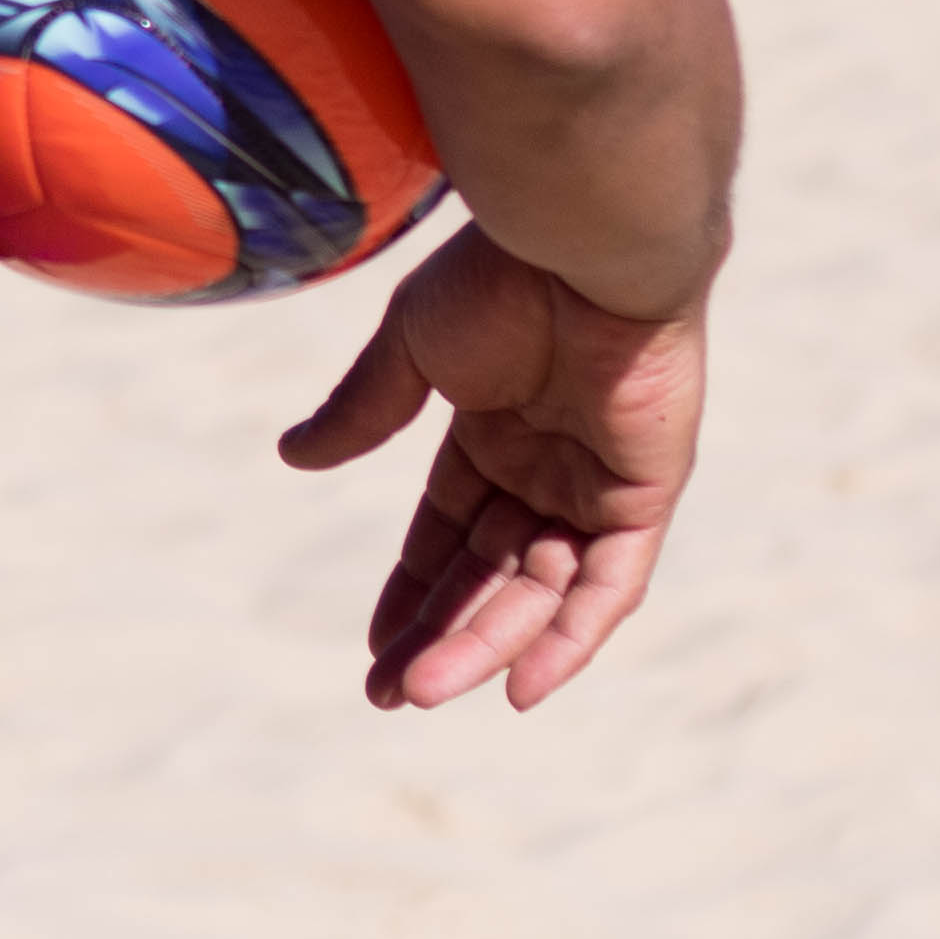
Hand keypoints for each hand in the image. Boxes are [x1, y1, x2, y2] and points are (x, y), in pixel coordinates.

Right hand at [283, 222, 703, 713]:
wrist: (580, 244)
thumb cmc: (497, 279)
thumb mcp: (410, 349)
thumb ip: (365, 411)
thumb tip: (294, 458)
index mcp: (492, 431)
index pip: (448, 533)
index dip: (413, 591)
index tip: (373, 650)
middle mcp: (547, 467)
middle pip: (490, 575)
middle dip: (442, 634)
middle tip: (393, 693)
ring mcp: (598, 485)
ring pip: (542, 592)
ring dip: (488, 645)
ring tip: (427, 690)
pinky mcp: (645, 495)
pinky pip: (612, 587)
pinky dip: (572, 639)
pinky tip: (522, 687)